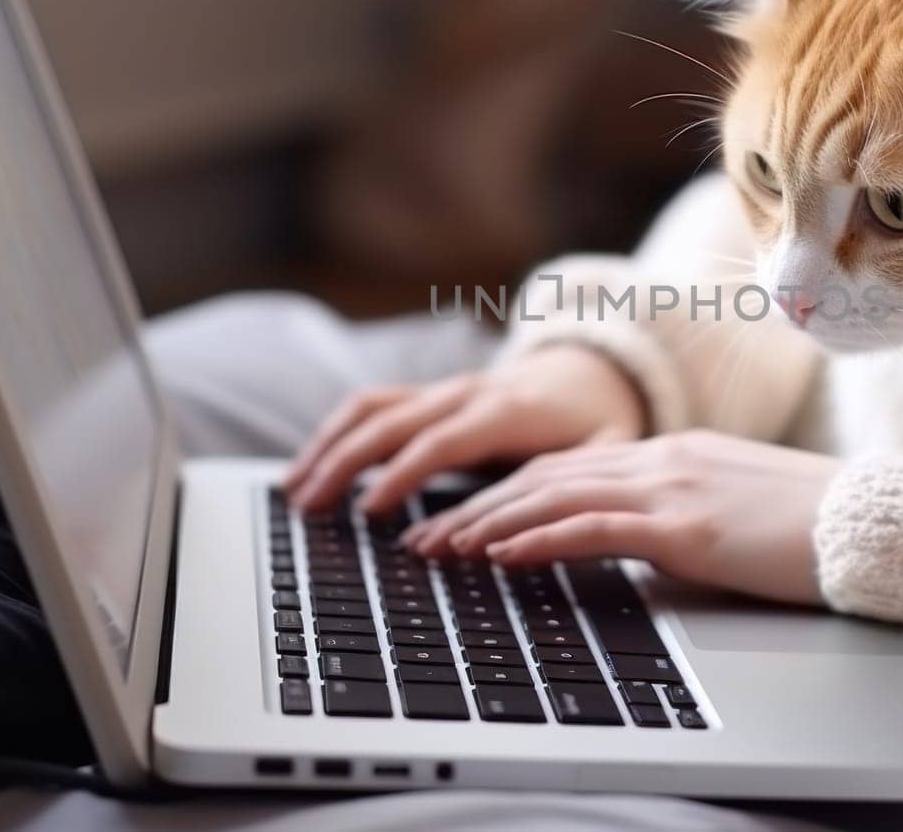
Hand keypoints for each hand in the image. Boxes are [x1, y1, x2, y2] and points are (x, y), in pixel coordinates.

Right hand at [285, 346, 645, 513]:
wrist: (598, 372)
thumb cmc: (602, 423)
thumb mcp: (609, 454)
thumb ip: (576, 486)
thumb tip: (538, 529)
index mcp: (508, 410)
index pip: (441, 441)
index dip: (402, 475)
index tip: (367, 512)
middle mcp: (467, 392)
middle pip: (390, 421)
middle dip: (343, 462)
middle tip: (306, 507)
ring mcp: (444, 389)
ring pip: (372, 408)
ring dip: (328, 446)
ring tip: (293, 491)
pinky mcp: (431, 394)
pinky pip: (375, 405)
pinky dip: (337, 432)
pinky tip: (312, 466)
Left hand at [401, 430, 839, 604]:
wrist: (866, 524)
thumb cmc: (808, 525)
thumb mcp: (731, 505)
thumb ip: (680, 508)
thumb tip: (642, 534)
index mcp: (672, 453)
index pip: (568, 467)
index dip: (507, 492)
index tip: (463, 516)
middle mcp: (661, 459)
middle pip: (545, 476)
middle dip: (477, 506)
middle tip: (425, 535)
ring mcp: (670, 488)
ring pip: (554, 497)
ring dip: (488, 524)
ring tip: (441, 549)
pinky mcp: (682, 527)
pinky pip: (591, 529)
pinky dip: (536, 540)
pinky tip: (499, 556)